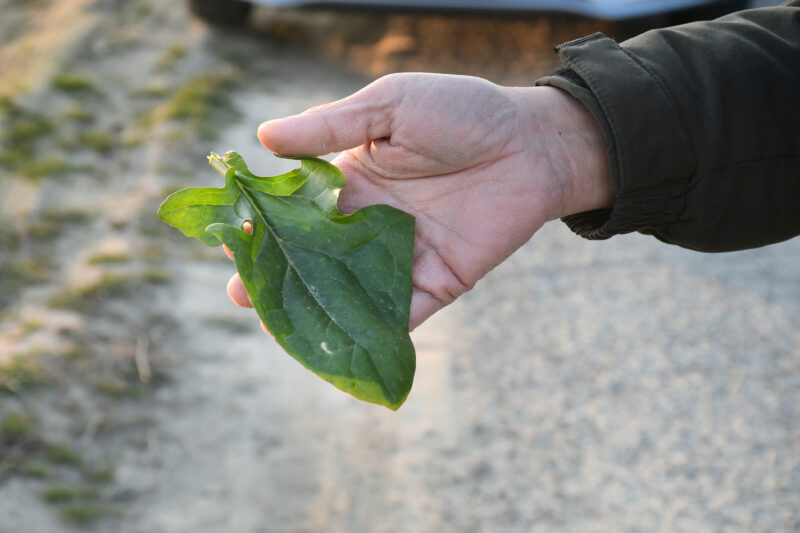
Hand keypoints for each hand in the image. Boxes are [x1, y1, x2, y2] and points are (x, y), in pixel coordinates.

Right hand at [226, 73, 613, 329]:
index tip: (235, 236)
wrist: (534, 142)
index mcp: (356, 180)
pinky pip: (402, 314)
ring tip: (277, 326)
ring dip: (317, 311)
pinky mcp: (438, 282)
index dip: (268, 223)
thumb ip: (332, 126)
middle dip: (282, 275)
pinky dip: (374, 332)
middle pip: (318, 257)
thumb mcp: (392, 105)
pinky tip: (339, 346)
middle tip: (243, 293)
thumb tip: (263, 137)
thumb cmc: (464, 112)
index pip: (299, 208)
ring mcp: (404, 256)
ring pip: (352, 292)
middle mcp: (373, 223)